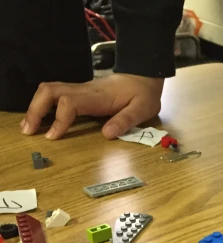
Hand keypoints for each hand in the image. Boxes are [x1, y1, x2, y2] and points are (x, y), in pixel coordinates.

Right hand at [21, 73, 163, 139]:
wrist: (143, 75)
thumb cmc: (143, 94)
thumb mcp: (142, 109)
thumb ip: (126, 121)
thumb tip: (107, 134)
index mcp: (98, 96)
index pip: (70, 102)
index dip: (59, 119)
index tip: (53, 136)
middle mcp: (84, 90)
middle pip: (50, 92)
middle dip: (36, 110)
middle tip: (29, 131)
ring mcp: (79, 90)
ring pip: (49, 90)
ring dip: (35, 107)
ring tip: (28, 127)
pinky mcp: (79, 93)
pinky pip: (55, 95)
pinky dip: (43, 105)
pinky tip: (39, 119)